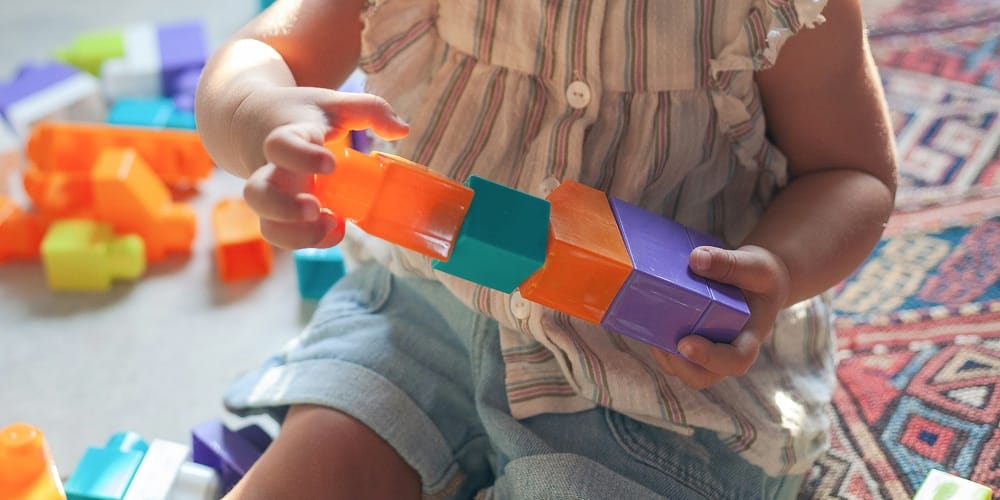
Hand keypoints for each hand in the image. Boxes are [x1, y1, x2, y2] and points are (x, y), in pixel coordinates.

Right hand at [237, 86, 408, 248]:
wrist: (251, 120)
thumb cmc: (299, 113)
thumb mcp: (333, 103)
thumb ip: (370, 109)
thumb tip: (402, 130)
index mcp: (284, 136)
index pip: (281, 146)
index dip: (302, 157)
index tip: (330, 163)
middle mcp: (270, 169)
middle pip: (257, 194)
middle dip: (284, 208)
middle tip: (314, 207)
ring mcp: (271, 195)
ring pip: (267, 225)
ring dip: (296, 235)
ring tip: (329, 223)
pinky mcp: (277, 213)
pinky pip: (284, 236)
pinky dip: (308, 240)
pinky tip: (334, 228)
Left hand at [650, 245, 789, 389]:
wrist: (756, 282)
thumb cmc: (760, 277)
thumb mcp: (755, 265)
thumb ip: (730, 263)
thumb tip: (696, 260)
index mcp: (749, 339)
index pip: (736, 361)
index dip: (710, 358)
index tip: (686, 344)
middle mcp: (726, 352)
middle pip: (702, 377)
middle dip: (679, 364)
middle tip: (662, 341)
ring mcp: (707, 351)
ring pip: (681, 368)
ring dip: (663, 354)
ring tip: (650, 326)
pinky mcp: (689, 342)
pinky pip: (670, 354)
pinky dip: (657, 341)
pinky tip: (647, 318)